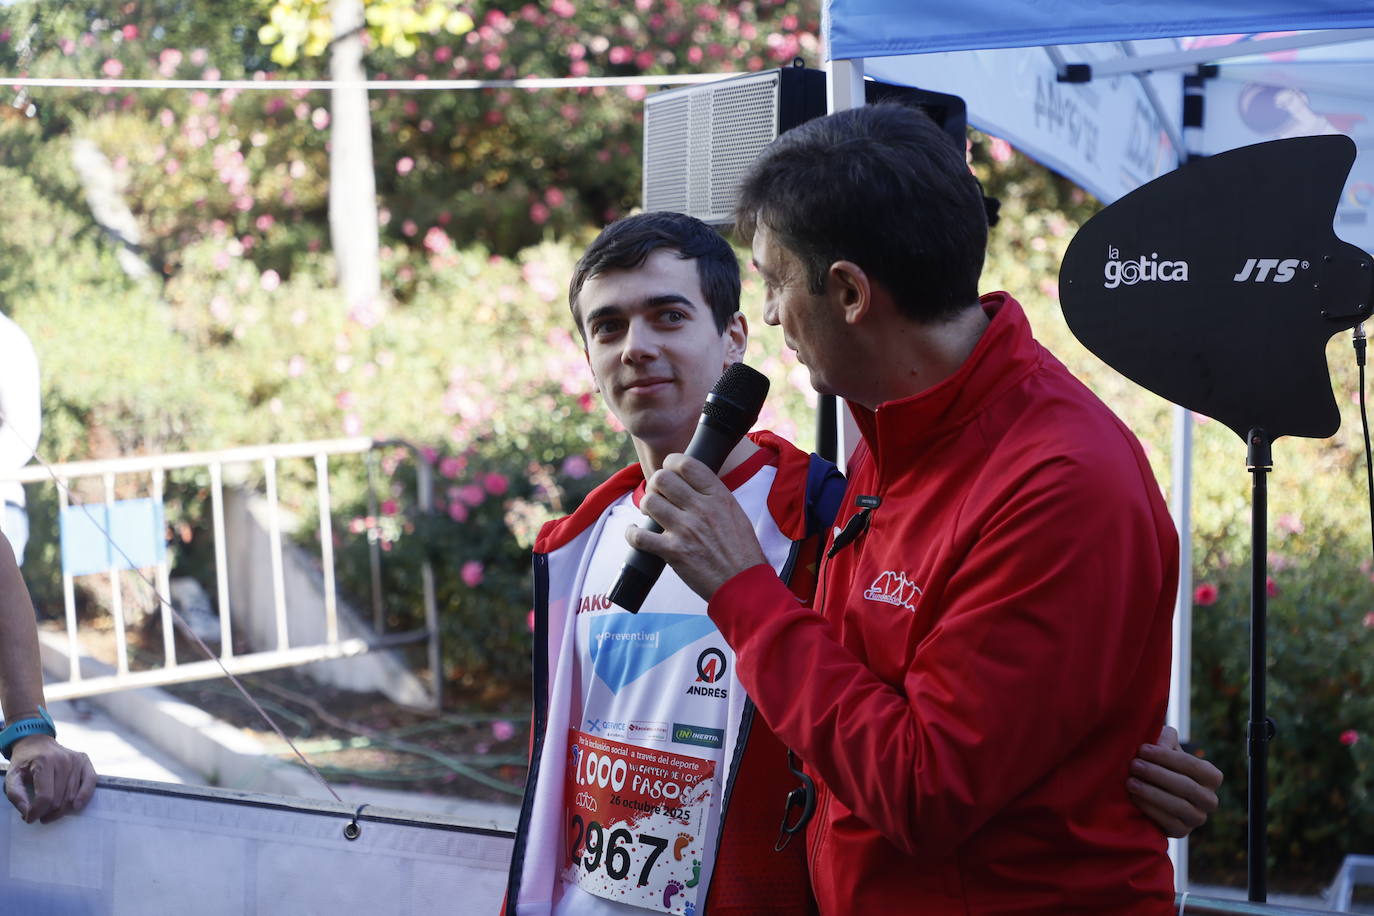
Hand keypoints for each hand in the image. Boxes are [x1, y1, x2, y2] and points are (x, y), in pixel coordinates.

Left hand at [4, 734, 95, 823]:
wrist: (37, 743)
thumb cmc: (24, 762)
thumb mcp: (12, 777)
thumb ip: (16, 795)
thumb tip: (28, 813)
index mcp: (44, 762)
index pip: (45, 796)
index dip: (37, 812)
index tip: (29, 818)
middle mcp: (63, 760)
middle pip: (59, 799)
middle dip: (48, 812)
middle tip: (40, 815)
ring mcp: (76, 760)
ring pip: (72, 795)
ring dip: (61, 810)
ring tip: (50, 813)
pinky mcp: (84, 760)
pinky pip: (90, 782)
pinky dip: (85, 796)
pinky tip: (76, 806)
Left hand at [628, 453, 768, 599]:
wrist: (743, 584)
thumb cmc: (741, 550)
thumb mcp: (734, 512)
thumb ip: (713, 495)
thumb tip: (690, 483)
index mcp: (718, 496)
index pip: (686, 464)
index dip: (671, 463)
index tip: (669, 471)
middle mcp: (701, 509)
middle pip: (662, 479)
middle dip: (656, 485)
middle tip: (659, 496)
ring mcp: (686, 530)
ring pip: (649, 502)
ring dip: (646, 507)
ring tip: (651, 514)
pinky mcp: (673, 552)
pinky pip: (639, 537)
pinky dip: (632, 533)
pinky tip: (635, 532)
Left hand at [1126, 726, 1221, 837]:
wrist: (1152, 792)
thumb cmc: (1160, 764)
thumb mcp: (1165, 748)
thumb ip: (1165, 740)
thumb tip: (1161, 741)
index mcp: (1211, 776)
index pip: (1193, 766)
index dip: (1167, 757)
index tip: (1142, 749)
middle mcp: (1209, 800)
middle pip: (1186, 786)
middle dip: (1157, 774)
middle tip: (1133, 765)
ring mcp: (1198, 818)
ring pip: (1179, 806)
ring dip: (1152, 793)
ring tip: (1130, 782)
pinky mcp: (1182, 832)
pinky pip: (1169, 823)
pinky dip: (1150, 810)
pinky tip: (1134, 799)